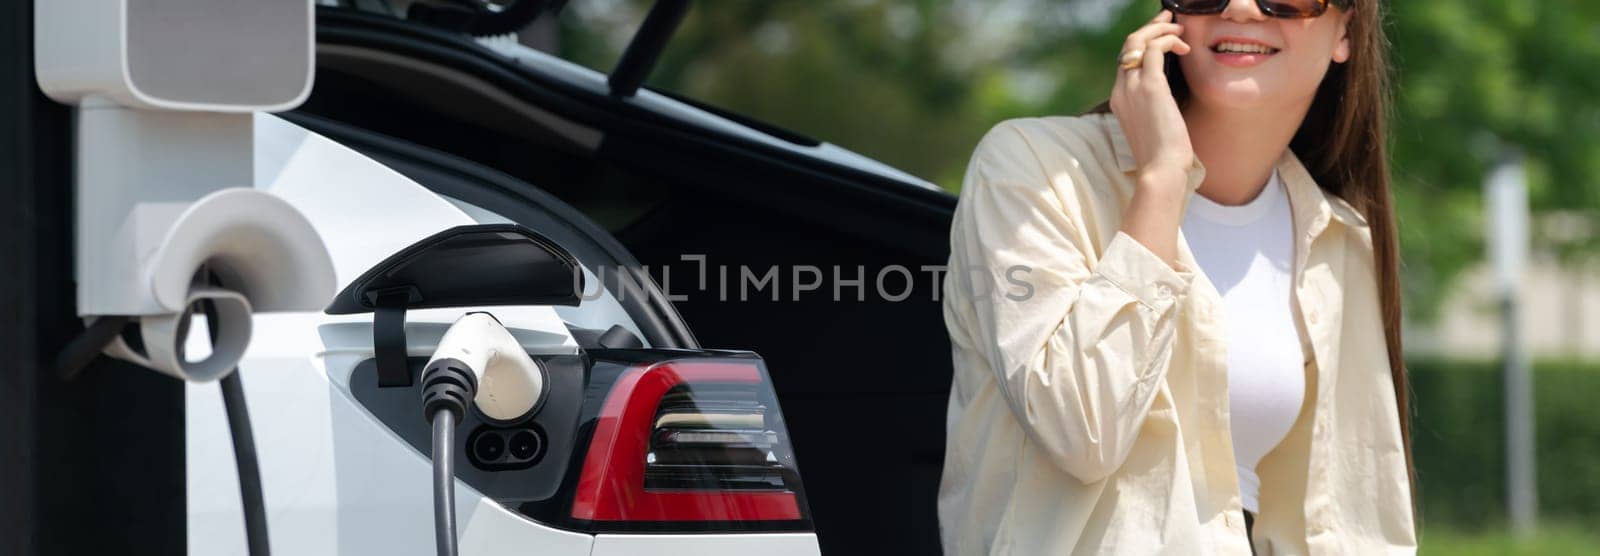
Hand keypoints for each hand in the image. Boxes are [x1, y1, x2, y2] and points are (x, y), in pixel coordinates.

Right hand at [1109, 9, 1195, 189]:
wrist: (1160, 170)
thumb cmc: (1162, 155)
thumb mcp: (1153, 127)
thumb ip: (1154, 108)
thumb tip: (1167, 103)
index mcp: (1119, 99)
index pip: (1126, 60)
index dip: (1144, 43)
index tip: (1162, 36)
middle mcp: (1121, 89)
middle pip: (1129, 44)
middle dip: (1151, 27)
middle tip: (1170, 19)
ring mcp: (1133, 86)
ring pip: (1139, 40)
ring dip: (1161, 29)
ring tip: (1180, 29)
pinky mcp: (1151, 86)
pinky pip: (1155, 49)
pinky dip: (1169, 41)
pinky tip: (1183, 46)